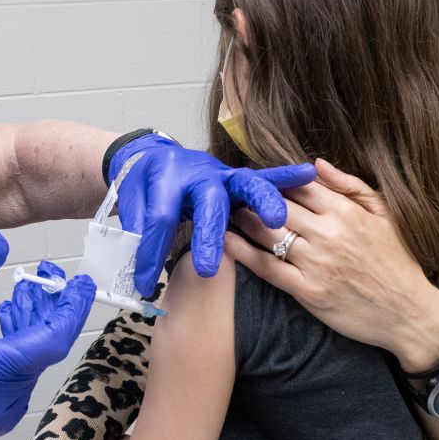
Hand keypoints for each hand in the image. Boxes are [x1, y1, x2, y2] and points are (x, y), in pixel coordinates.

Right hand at [0, 231, 96, 439]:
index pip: (52, 339)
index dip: (72, 308)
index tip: (83, 283)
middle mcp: (5, 400)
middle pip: (44, 346)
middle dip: (48, 307)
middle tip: (44, 273)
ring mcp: (2, 412)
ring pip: (33, 360)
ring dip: (32, 324)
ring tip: (23, 290)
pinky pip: (21, 374)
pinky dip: (20, 345)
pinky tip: (8, 318)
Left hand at [109, 134, 314, 295]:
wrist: (152, 156)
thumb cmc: (143, 184)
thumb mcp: (130, 203)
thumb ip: (137, 232)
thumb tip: (138, 272)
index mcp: (164, 178)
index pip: (159, 218)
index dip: (150, 251)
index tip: (143, 283)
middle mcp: (197, 173)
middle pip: (207, 202)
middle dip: (208, 236)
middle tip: (206, 269)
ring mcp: (222, 174)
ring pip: (245, 185)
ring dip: (262, 202)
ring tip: (277, 220)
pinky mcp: (237, 179)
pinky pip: (265, 178)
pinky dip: (286, 177)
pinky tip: (308, 175)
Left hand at [224, 159, 438, 372]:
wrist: (411, 314)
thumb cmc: (399, 262)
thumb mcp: (385, 215)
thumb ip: (351, 186)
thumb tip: (316, 164)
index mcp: (347, 212)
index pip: (300, 186)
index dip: (275, 179)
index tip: (257, 177)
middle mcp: (329, 235)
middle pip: (277, 206)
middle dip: (252, 196)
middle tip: (232, 191)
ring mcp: (317, 264)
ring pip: (268, 233)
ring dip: (243, 219)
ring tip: (227, 212)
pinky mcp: (308, 292)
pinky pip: (268, 268)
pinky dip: (244, 253)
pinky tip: (227, 241)